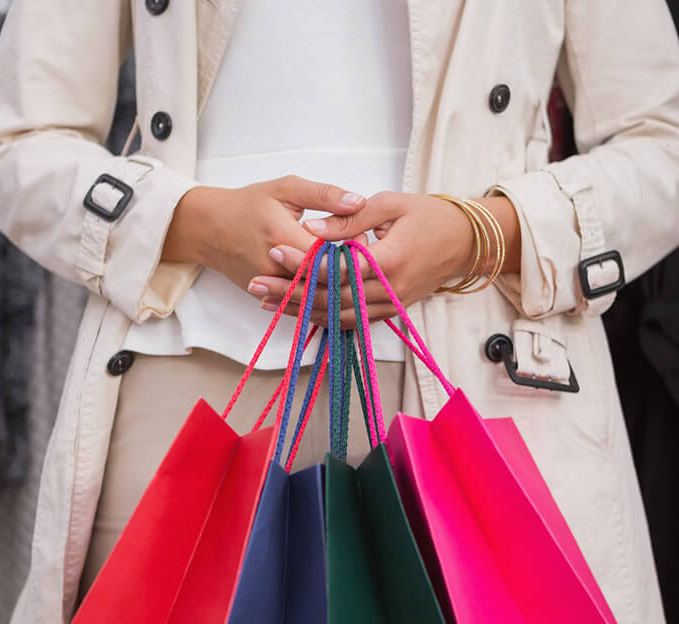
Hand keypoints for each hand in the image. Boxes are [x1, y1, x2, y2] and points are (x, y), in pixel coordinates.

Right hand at [161, 175, 365, 292]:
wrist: (209, 229)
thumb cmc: (249, 204)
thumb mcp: (286, 189)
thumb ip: (324, 194)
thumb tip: (360, 201)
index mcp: (282, 236)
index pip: (329, 254)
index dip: (353, 249)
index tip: (365, 238)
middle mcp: (275, 268)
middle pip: (324, 280)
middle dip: (349, 270)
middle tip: (363, 254)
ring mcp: (270, 287)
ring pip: (315, 296)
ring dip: (337, 285)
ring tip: (352, 267)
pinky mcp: (268, 297)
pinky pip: (301, 304)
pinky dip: (320, 296)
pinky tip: (334, 282)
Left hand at [247, 192, 520, 326]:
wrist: (465, 243)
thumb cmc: (430, 215)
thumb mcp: (391, 204)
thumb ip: (351, 218)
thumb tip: (313, 229)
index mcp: (392, 258)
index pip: (340, 267)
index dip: (305, 262)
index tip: (275, 250)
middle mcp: (391, 289)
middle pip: (333, 298)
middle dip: (292, 292)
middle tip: (256, 283)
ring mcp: (391, 305)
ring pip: (339, 316)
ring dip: (301, 310)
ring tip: (265, 300)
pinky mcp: (390, 312)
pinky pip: (351, 321)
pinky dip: (323, 318)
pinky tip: (297, 312)